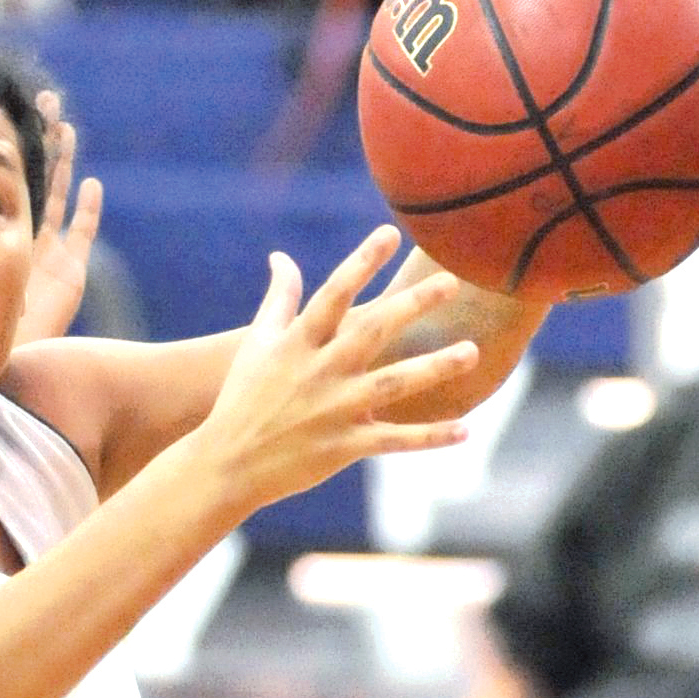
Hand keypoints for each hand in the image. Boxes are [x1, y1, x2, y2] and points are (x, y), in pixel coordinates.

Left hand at [16, 91, 103, 346]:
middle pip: (33, 174)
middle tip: (42, 101)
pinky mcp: (70, 273)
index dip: (5, 144)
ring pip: (58, 195)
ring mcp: (46, 251)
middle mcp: (17, 234)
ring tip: (64, 127)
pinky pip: (82, 234)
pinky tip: (92, 184)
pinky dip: (88, 210)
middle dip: (39, 139)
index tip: (1, 107)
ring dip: (63, 161)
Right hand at [197, 230, 473, 517]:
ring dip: (434, 368)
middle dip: (412, 305)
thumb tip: (280, 257)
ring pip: (393, 384)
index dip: (361, 262)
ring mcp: (334, 410)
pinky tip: (465, 430)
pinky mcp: (344, 447)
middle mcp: (319, 372)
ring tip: (472, 351)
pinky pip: (395, 440)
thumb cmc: (243, 399)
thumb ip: (278, 299)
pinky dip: (430, 437)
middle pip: (373, 331)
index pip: (333, 294)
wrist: (226, 464)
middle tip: (451, 282)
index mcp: (298, 343)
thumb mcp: (257, 344)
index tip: (390, 233)